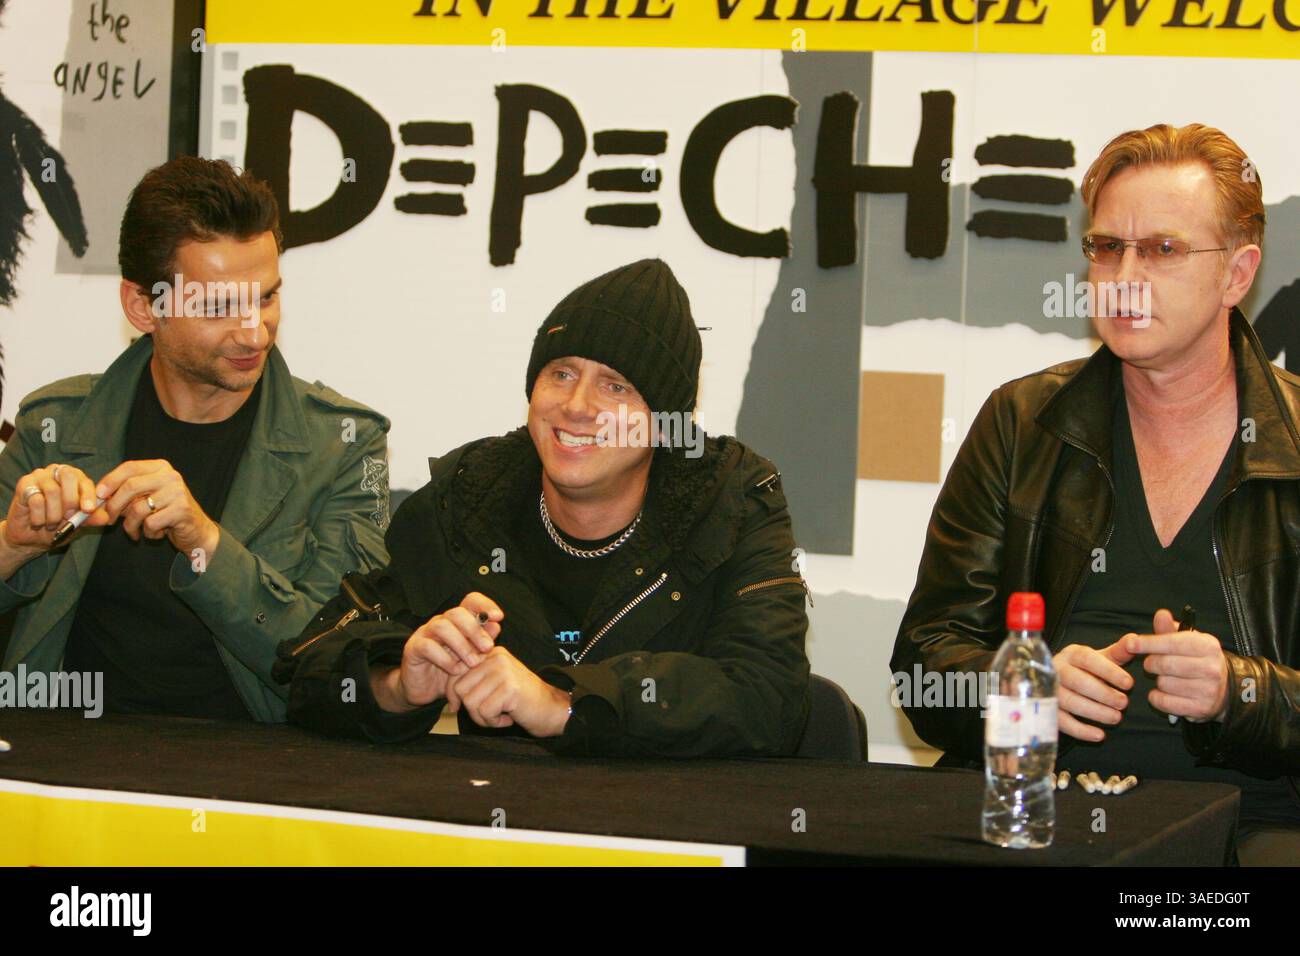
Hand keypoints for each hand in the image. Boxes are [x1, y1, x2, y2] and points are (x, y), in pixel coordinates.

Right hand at [3, 463, 109, 551]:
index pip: (85, 481)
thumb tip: (106, 518)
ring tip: (52, 524)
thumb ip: (90, 519)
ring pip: (52, 490)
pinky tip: (38, 523)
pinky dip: (40, 516)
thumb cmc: (58, 526)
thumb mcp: (78, 524)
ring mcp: (39, 476)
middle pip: (68, 477)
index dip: (88, 495)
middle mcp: (57, 472)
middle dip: (71, 501)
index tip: (88, 510)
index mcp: (75, 478)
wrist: (32, 538)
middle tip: (68, 517)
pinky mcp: (23, 485)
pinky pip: (36, 500)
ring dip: (54, 514)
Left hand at [95, 460, 219, 555]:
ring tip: (135, 531)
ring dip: (130, 525)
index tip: (98, 496)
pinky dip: (148, 533)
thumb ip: (127, 494)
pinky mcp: (182, 510)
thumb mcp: (147, 498)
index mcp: (160, 467)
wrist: (197, 531)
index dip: (110, 480)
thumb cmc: (166, 513)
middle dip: (114, 506)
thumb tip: (98, 498)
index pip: (129, 467)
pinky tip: (155, 533)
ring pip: (138, 509)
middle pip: (131, 487)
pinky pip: (150, 523)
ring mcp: (178, 492)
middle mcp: (170, 476)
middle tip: (109, 520)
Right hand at [381, 593, 502, 711]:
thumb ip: (483, 642)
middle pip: (457, 613)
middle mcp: (440, 622)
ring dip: (461, 645)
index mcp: (457, 621)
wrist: (426, 690)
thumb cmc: (452, 671)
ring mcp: (425, 633)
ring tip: (473, 662)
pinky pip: (428, 647)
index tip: (499, 617)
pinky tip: (455, 671)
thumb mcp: (473, 658)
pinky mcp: (413, 648)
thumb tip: (496, 626)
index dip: (484, 605)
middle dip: (475, 630)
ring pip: (442, 627)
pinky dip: (445, 659)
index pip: (470, 601)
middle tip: (488, 647)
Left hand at [446, 645, 570, 736]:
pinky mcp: (510, 688)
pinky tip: (507, 719)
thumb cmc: (521, 701)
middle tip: (488, 714)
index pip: (454, 671)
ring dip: (482, 718)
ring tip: (499, 716)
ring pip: (470, 702)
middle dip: (470, 709)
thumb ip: (473, 682)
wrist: (553, 710)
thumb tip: (448, 697)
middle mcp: (496, 657)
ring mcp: (504, 671)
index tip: (459, 706)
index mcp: (490, 653)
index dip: (453, 694)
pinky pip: (484, 712)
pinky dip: (493, 723)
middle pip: (459, 688)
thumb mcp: (495, 685)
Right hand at [1053, 637, 1135, 742]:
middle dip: (1103, 693)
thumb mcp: (1100, 659)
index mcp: (1071, 654)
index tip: (1129, 684)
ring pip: (1069, 701)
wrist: (1055, 681)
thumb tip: (1134, 640)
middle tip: (1124, 703)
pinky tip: (1100, 735)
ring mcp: (1049, 690)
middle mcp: (1056, 670)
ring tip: (1116, 718)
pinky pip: (1062, 722)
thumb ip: (1118, 651)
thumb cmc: (1085, 670)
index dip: (1109, 671)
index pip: (1087, 658)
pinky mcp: (1048, 710)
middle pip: (1077, 681)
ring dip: (1094, 711)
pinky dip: (1081, 730)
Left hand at [1126, 608, 1229, 722]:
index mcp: (1207, 646)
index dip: (1147, 643)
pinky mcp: (1201, 709)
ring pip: (1163, 684)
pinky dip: (1157, 698)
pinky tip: (1164, 693)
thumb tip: (1161, 614)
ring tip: (1167, 678)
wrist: (1223, 690)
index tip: (1130, 644)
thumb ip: (1169, 629)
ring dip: (1158, 681)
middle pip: (1164, 664)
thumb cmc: (1198, 660)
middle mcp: (1211, 667)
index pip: (1171, 643)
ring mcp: (1208, 690)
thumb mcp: (1188, 641)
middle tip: (1152, 664)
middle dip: (1151, 664)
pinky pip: (1164, 702)